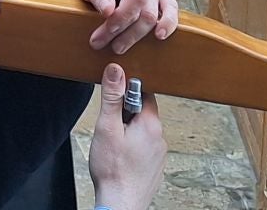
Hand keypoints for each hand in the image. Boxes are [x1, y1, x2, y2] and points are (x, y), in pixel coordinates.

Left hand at [56, 0, 177, 53]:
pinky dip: (168, 24)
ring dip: (136, 36)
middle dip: (124, 31)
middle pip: (145, 10)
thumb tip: (109, 10)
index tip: (106, 30)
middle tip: (101, 43)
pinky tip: (159, 36)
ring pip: (154, 17)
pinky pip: (170, 11)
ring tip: (117, 47)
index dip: (122, 16)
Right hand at [88, 62, 165, 209]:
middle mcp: (160, 138)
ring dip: (129, 131)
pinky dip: (133, 147)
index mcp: (151, 124)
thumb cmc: (113, 170)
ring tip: (113, 144)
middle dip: (126, 114)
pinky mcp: (155, 167)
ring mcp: (159, 154)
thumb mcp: (107, 126)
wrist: (119, 204)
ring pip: (143, 130)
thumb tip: (116, 70)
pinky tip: (120, 157)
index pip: (144, 93)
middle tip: (110, 125)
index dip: (127, 93)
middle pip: (143, 111)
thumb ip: (112, 97)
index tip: (113, 100)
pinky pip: (144, 147)